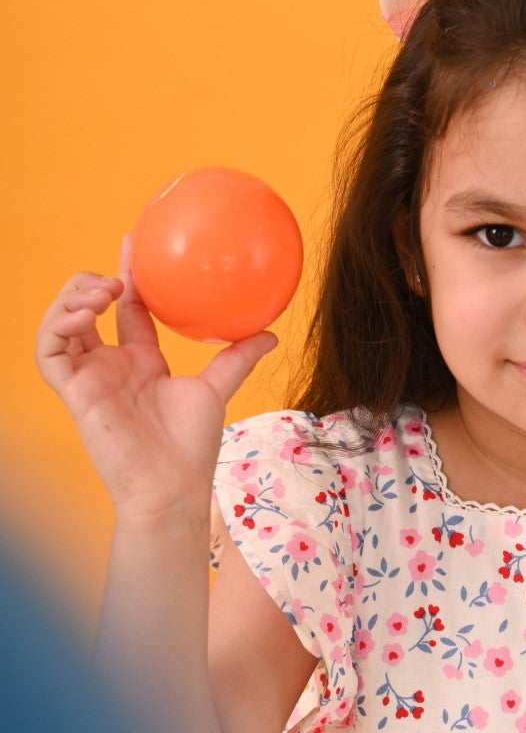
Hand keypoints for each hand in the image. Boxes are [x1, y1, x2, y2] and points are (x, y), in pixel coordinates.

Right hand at [35, 235, 277, 523]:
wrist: (172, 488)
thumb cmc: (192, 449)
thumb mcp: (216, 390)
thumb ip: (237, 359)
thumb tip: (270, 332)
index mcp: (142, 363)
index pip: (126, 309)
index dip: (127, 276)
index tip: (134, 244)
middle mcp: (111, 367)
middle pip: (85, 309)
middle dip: (92, 282)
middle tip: (118, 275)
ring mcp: (90, 379)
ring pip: (60, 324)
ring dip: (74, 298)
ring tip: (104, 291)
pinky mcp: (73, 393)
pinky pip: (48, 351)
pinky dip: (58, 325)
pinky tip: (85, 314)